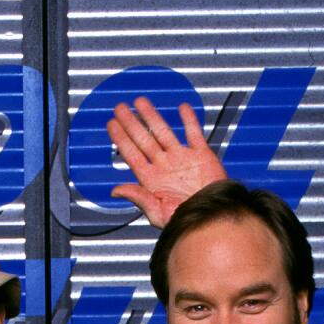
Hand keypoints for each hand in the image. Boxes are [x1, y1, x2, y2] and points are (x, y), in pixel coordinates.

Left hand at [106, 97, 227, 226]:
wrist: (211, 218)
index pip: (132, 154)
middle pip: (144, 139)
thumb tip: (115, 190)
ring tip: (140, 102)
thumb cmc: (185, 221)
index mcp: (152, 180)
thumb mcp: (158, 213)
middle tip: (120, 107)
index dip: (121, 138)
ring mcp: (182, 159)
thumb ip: (138, 197)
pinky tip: (182, 107)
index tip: (111, 124)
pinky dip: (189, 120)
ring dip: (152, 116)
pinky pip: (194, 133)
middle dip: (131, 122)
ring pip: (164, 132)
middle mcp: (164, 166)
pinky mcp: (201, 155)